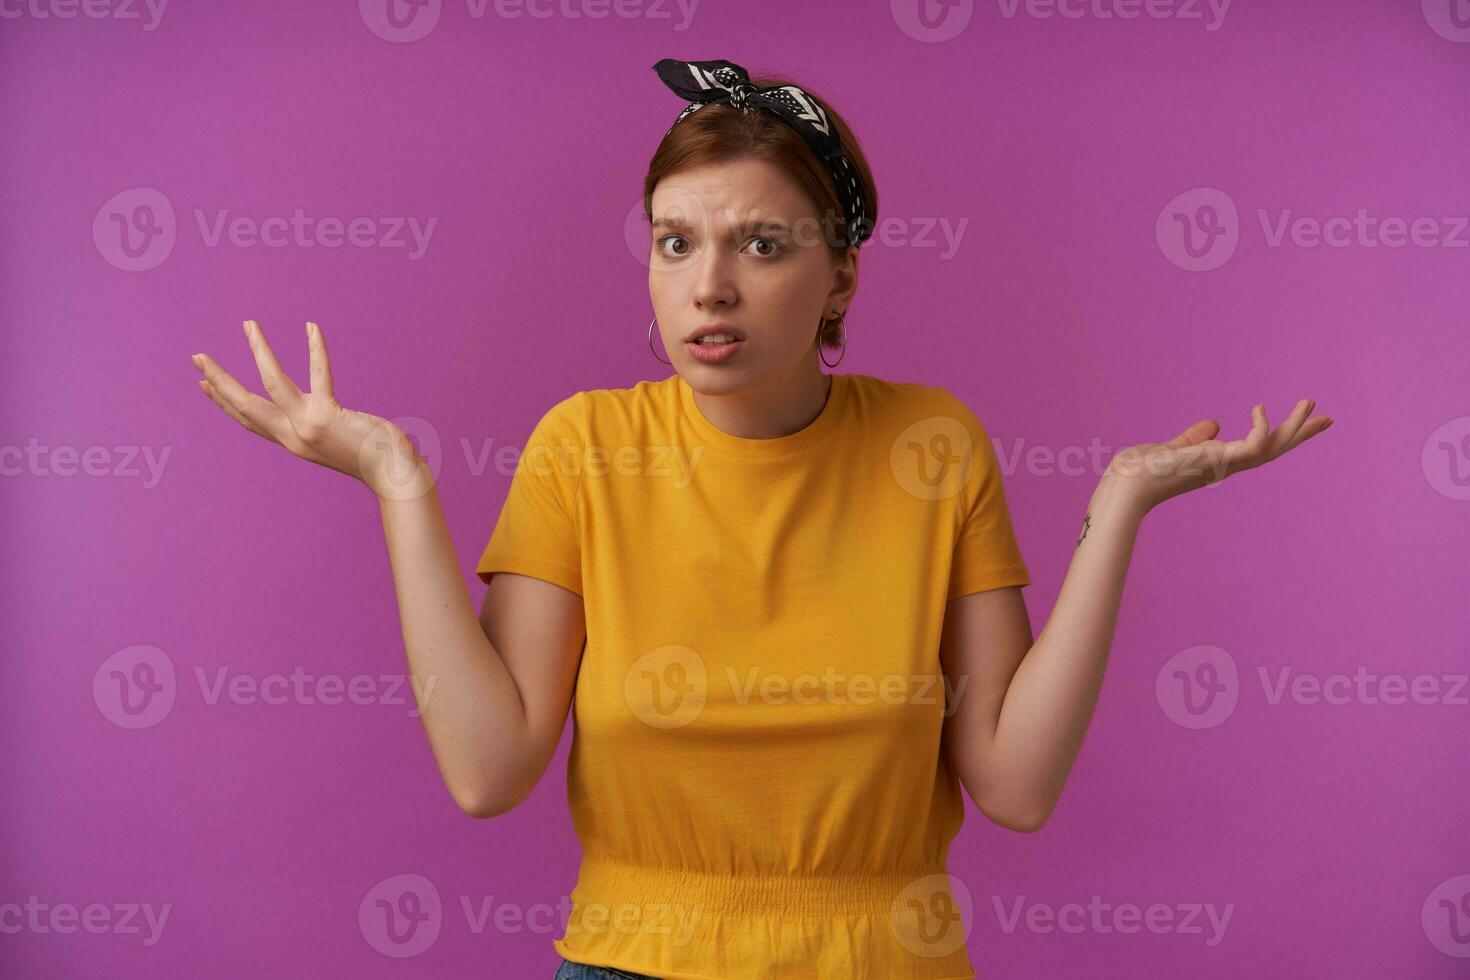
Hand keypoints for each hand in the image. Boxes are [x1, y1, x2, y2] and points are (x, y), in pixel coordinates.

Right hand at [191, 320, 432, 499]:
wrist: (393, 476)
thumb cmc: (373, 458)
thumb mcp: (336, 442)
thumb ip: (321, 427)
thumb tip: (322, 413)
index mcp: (293, 442)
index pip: (250, 420)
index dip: (225, 402)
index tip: (204, 384)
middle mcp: (293, 436)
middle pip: (246, 405)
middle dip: (219, 381)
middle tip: (196, 357)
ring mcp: (308, 426)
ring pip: (272, 383)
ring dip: (259, 350)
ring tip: (249, 324)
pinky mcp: (329, 416)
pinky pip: (319, 374)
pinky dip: (316, 349)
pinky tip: (312, 327)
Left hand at [1105, 399, 1333, 513]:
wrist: (1125, 487)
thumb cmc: (1140, 471)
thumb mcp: (1173, 448)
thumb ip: (1194, 438)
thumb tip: (1213, 424)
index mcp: (1218, 462)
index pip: (1258, 447)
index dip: (1280, 434)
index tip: (1300, 421)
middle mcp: (1227, 465)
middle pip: (1275, 449)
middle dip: (1301, 434)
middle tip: (1329, 418)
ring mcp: (1224, 464)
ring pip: (1272, 447)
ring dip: (1294, 427)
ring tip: (1310, 402)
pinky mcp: (1218, 461)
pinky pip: (1253, 445)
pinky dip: (1261, 427)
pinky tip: (1259, 407)